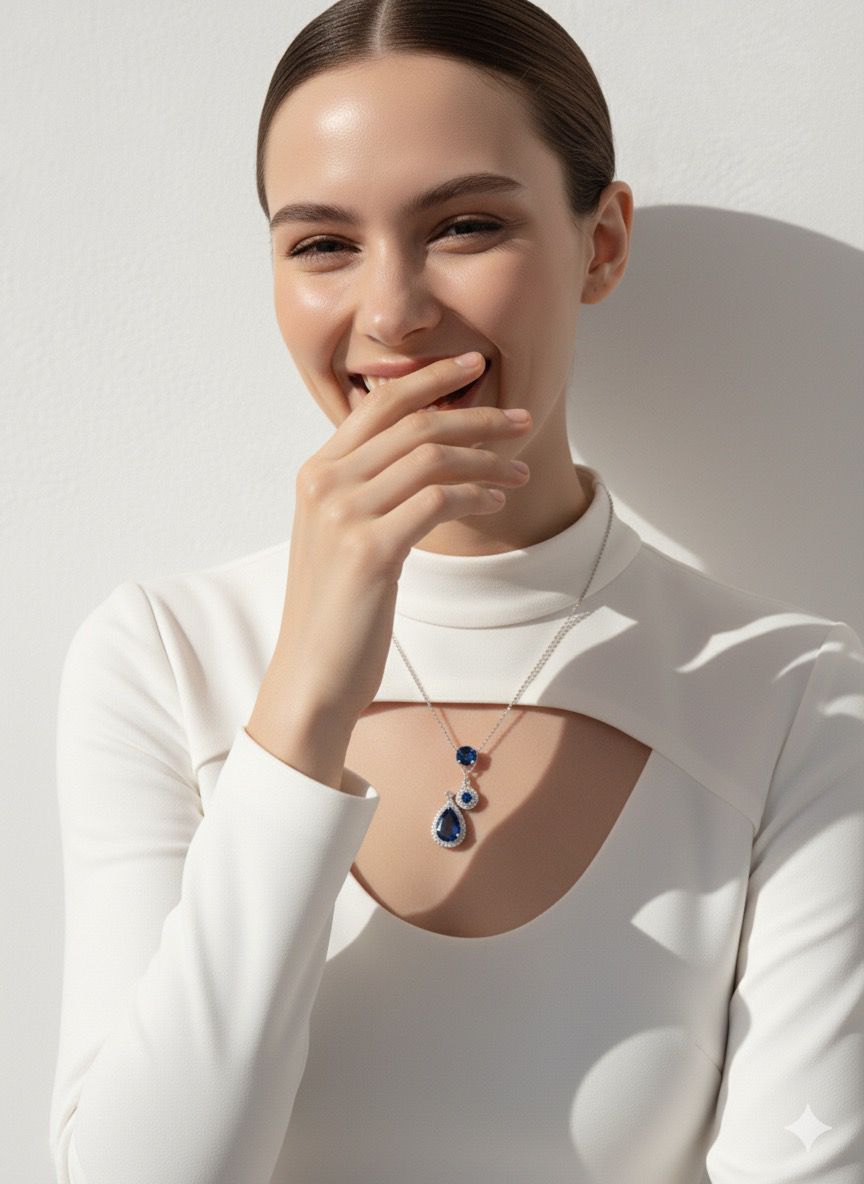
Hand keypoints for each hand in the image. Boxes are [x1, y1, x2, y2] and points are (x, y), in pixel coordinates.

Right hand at [256, 353, 531, 737]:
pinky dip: (474, 496)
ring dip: (485, 460)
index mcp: (317, 472)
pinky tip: (493, 504)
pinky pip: (437, 501)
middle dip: (476, 416)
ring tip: (517, 473)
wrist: (312, 674)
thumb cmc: (337, 609)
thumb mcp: (341, 535)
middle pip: (414, 423)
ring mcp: (343, 514)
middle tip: (520, 418)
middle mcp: (325, 483)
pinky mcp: (370, 549)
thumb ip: (369, 490)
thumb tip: (427, 457)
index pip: (379, 403)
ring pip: (431, 457)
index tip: (473, 366)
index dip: (431, 377)